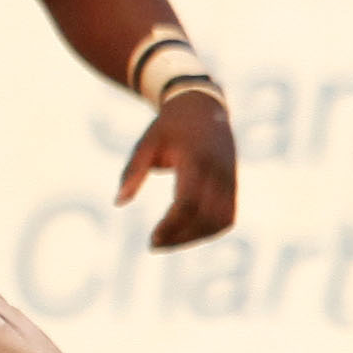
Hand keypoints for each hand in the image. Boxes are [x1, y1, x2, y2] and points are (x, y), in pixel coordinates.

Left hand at [117, 89, 236, 249]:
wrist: (203, 107)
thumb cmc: (169, 126)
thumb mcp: (146, 142)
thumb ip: (132, 171)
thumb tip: (119, 202)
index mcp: (195, 159)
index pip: (187, 202)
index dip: (172, 225)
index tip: (152, 240)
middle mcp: (218, 171)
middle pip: (205, 217)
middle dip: (181, 237)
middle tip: (155, 245)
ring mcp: (230, 178)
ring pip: (220, 221)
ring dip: (196, 238)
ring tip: (169, 242)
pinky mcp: (233, 184)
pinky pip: (227, 216)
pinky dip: (210, 230)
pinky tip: (188, 235)